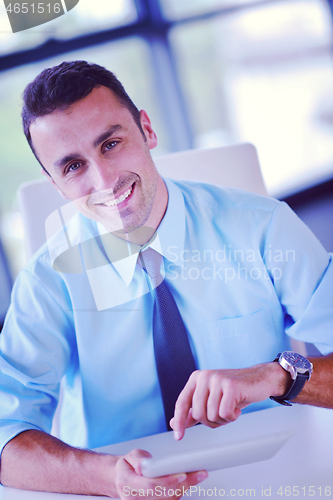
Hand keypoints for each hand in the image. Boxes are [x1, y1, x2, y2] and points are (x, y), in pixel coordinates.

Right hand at [115, 449, 207, 499]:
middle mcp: (135, 498)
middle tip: (199, 473)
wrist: (122, 479)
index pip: (151, 485)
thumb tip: (143, 466)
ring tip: (199, 475)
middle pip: (164, 494)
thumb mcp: (130, 456)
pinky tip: (190, 482)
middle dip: (184, 483)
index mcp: (127, 484)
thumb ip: (138, 459)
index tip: (182, 474)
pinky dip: (181, 491)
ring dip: (186, 487)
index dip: (168, 481)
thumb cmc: (128, 467)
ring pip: (169, 499)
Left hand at [170, 363, 289, 439]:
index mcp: (196, 378)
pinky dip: (232, 416)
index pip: (181, 402)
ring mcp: (217, 379)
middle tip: (223, 414)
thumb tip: (174, 423)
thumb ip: (193, 411)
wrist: (259, 380)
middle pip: (198, 414)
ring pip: (211, 415)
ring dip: (223, 419)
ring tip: (231, 409)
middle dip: (211, 421)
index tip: (178, 437)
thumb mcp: (211, 400)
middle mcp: (204, 376)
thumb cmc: (234, 392)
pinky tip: (238, 407)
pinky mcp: (231, 385)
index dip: (179, 421)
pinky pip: (225, 413)